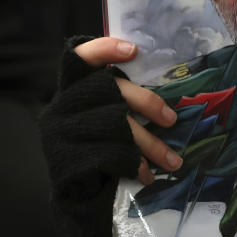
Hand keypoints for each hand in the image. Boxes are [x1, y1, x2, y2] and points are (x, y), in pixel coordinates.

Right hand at [73, 37, 181, 184]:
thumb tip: (164, 85)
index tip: (133, 50)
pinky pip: (111, 156)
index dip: (105, 49)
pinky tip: (147, 174)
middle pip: (111, 91)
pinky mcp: (70, 157)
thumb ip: (119, 92)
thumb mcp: (101, 110)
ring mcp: (63, 131)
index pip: (80, 56)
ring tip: (173, 161)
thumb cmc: (96, 140)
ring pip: (117, 128)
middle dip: (147, 103)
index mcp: (72, 86)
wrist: (71, 187)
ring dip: (151, 146)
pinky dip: (134, 165)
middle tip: (171, 119)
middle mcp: (64, 104)